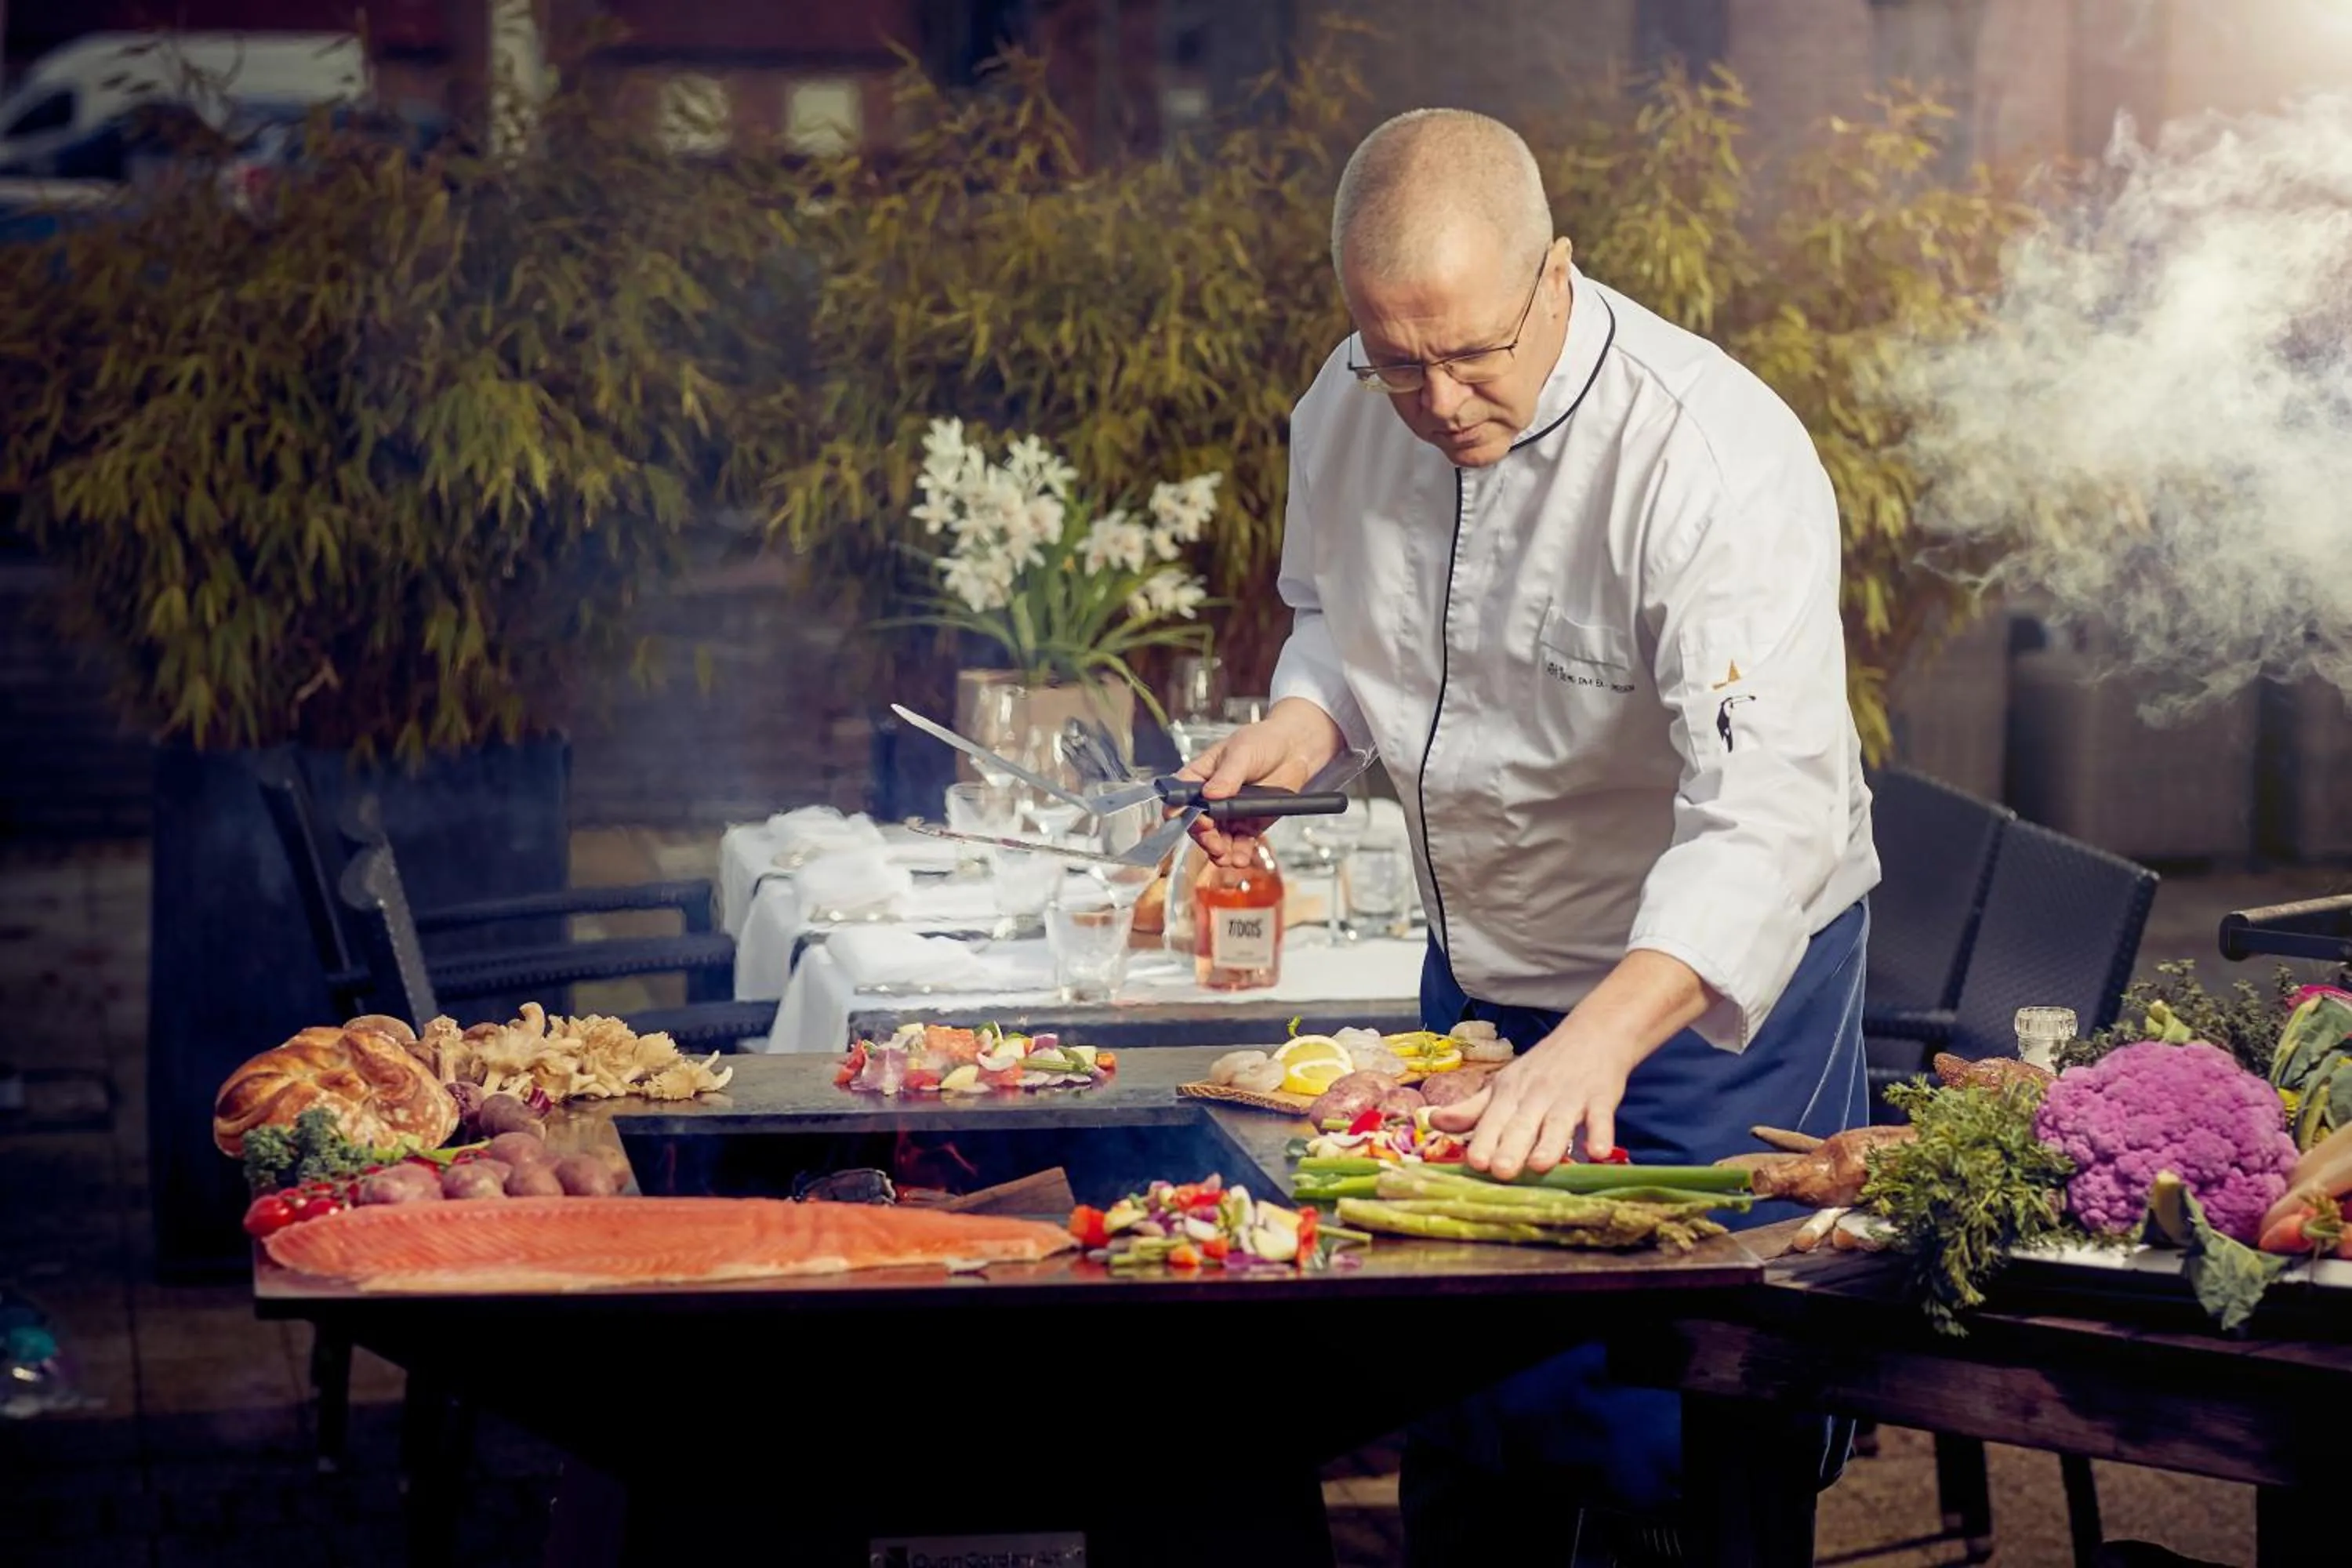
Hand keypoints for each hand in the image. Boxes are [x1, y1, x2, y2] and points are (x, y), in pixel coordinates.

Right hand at [1176, 697, 1343, 866]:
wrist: (1294, 750)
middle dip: (1203, 836)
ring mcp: (1229, 815)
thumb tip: (1210, 794)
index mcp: (1200, 776)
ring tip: (1225, 857)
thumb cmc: (1262, 742)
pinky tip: (1240, 859)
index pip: (1180, 795)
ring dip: (1218, 851)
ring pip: (1217, 839)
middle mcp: (1210, 799)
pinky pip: (1240, 844)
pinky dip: (1238, 854)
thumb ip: (1227, 775)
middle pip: (1197, 824)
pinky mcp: (1249, 826)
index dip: (1178, 810)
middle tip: (1213, 843)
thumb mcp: (1241, 752)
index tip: (1185, 819)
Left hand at [1426, 1026, 1642, 1181]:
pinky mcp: (1601, 1096)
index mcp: (1509, 1093)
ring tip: (1541, 1165)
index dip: (1484, 1140)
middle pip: (1522, 1123)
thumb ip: (1472, 1108)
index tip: (1474, 1163)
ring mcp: (1570, 1095)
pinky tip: (1599, 1153)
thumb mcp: (1504, 1084)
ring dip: (1550, 1143)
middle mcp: (1536, 1094)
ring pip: (1558, 1122)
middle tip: (1502, 1172)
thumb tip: (1430, 1121)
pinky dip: (1601, 1133)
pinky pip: (1601, 1117)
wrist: (1594, 1033)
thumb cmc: (1543, 1068)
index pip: (1493, 1119)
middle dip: (1511, 1147)